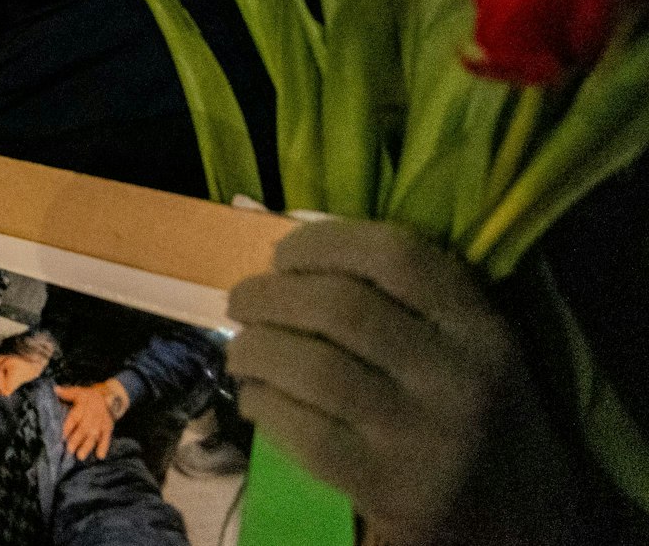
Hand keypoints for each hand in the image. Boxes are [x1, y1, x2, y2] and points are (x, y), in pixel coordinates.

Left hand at [54, 380, 124, 459]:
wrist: (109, 397)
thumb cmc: (89, 396)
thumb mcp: (78, 392)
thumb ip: (67, 393)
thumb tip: (55, 389)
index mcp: (82, 408)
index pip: (74, 418)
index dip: (68, 427)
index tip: (62, 437)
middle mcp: (91, 417)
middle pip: (83, 429)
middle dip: (76, 440)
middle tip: (69, 450)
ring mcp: (100, 424)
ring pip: (93, 436)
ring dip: (87, 446)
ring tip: (80, 456)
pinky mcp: (108, 429)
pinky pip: (106, 438)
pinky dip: (104, 447)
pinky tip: (100, 456)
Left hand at [228, 220, 574, 545]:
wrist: (520, 519)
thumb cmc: (474, 413)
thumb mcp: (467, 346)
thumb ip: (404, 299)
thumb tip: (292, 259)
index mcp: (480, 327)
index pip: (394, 255)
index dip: (321, 243)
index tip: (281, 254)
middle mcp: (458, 377)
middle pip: (338, 307)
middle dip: (268, 295)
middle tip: (241, 301)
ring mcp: (423, 437)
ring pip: (311, 367)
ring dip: (254, 349)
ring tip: (241, 351)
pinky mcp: (388, 488)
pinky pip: (302, 431)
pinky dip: (262, 403)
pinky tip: (256, 398)